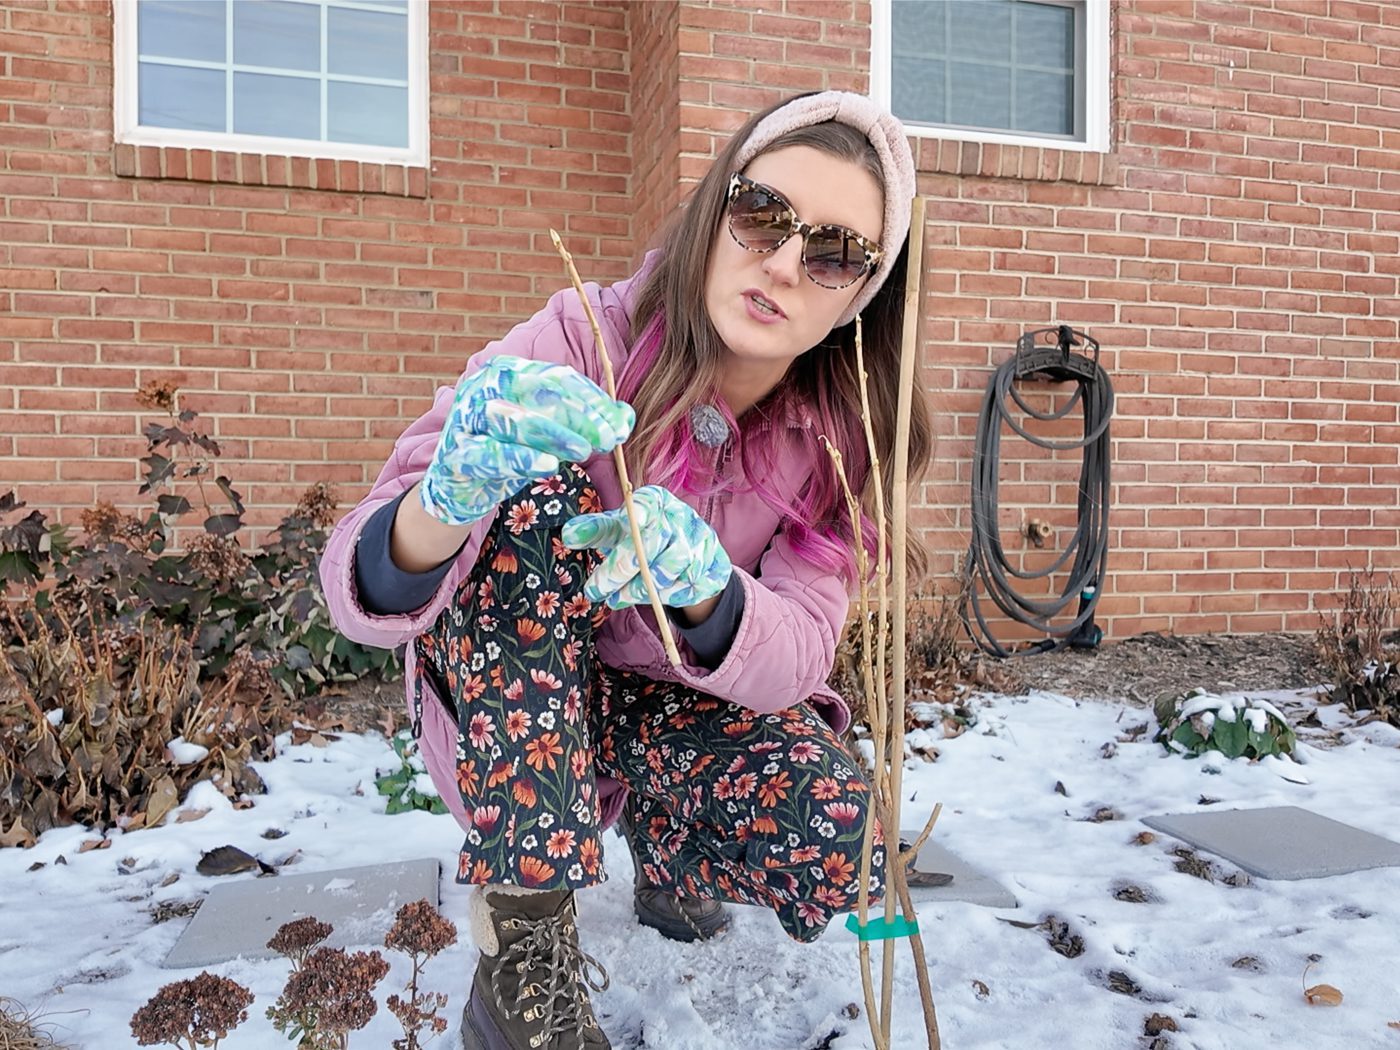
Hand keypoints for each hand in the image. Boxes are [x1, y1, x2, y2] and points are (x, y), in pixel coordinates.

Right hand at [419, 356, 633, 525]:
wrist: (460, 484)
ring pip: (513, 420)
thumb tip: (625, 418)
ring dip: (553, 435)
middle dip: (579, 416)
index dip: (592, 401)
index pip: (558, 378)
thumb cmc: (509, 450)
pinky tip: (547, 467)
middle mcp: (484, 386)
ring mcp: (466, 418)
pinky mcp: (456, 453)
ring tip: (583, 451)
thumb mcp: (548, 434)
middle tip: (609, 439)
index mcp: (508, 371)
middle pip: (539, 393)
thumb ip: (583, 423)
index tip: (621, 425)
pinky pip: (490, 454)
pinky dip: (520, 459)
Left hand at [561, 485, 731, 609]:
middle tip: (596, 592)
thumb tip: (568, 535)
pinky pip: (687, 588)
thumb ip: (595, 531)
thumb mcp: (619, 529)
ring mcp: (702, 543)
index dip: (637, 515)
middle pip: (652, 544)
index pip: (647, 504)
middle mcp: (682, 518)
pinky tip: (651, 598)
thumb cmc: (646, 537)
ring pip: (669, 570)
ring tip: (619, 598)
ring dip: (640, 589)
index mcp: (657, 502)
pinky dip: (666, 597)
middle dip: (620, 571)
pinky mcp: (714, 568)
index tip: (630, 522)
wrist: (692, 554)